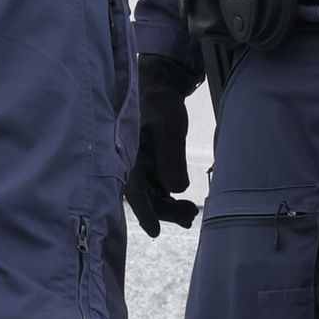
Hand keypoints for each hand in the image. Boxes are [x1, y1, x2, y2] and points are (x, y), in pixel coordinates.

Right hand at [127, 57, 199, 236]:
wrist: (160, 87)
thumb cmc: (160, 102)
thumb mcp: (170, 125)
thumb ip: (172, 155)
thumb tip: (177, 188)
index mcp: (127, 153)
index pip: (134, 188)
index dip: (145, 211)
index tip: (155, 231)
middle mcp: (129, 163)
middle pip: (144, 197)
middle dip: (165, 211)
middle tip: (190, 217)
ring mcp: (138, 166)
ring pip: (151, 195)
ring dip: (169, 208)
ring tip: (191, 214)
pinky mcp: (148, 165)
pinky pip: (156, 188)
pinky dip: (169, 198)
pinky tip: (186, 207)